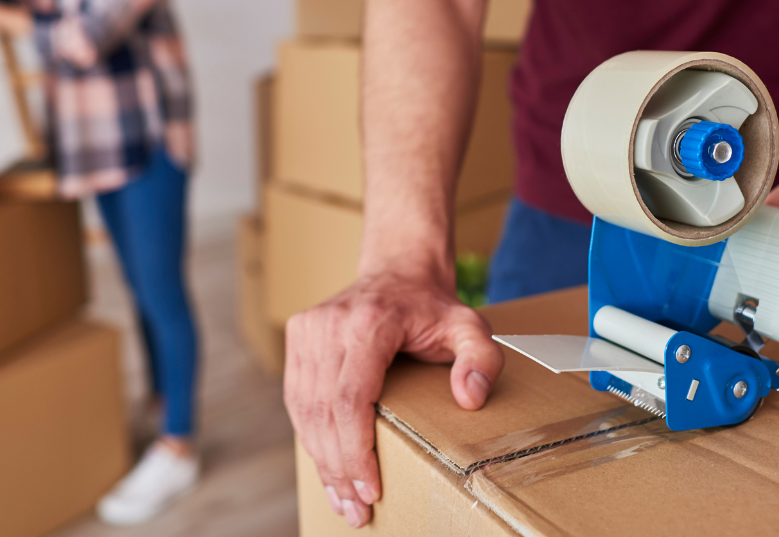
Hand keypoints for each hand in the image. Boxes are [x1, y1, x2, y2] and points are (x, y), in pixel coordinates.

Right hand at [283, 271, 503, 527]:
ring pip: (304, 410)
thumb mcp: (470, 327)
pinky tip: (326, 468)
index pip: (350, 398)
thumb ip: (481, 360)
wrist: (398, 270)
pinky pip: (297, 399)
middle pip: (323, 411)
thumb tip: (469, 398)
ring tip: (341, 500)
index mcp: (368, 324)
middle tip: (357, 510)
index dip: (356, 450)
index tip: (371, 489)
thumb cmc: (433, 307)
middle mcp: (328, 325)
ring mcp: (307, 330)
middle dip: (339, 468)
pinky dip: (310, 438)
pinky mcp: (297, 338)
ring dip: (321, 460)